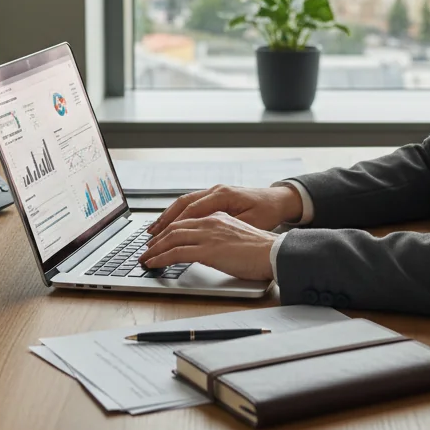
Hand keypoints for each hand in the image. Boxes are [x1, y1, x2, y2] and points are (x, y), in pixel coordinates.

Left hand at [139, 213, 276, 280]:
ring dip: (154, 249)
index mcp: (218, 217)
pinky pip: (176, 252)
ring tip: (144, 258)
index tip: (159, 238)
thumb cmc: (261, 250)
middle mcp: (210, 221)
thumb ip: (221, 238)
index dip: (169, 229)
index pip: (186, 220)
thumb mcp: (238, 237)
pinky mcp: (208, 250)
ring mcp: (208, 234)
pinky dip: (161, 258)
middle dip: (157, 239)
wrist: (274, 252)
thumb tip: (209, 249)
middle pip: (174, 227)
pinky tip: (153, 264)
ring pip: (172, 238)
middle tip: (146, 249)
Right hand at [147, 184, 302, 235]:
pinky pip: (191, 204)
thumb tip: (206, 239)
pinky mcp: (216, 196)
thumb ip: (227, 230)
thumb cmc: (268, 212)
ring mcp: (215, 191)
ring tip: (154, 231)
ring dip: (168, 216)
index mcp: (223, 195)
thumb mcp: (250, 224)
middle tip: (150, 238)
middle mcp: (215, 190)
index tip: (161, 240)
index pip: (191, 211)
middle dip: (164, 221)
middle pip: (182, 204)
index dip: (173, 226)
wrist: (279, 200)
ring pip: (184, 202)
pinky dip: (178, 213)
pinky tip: (170, 223)